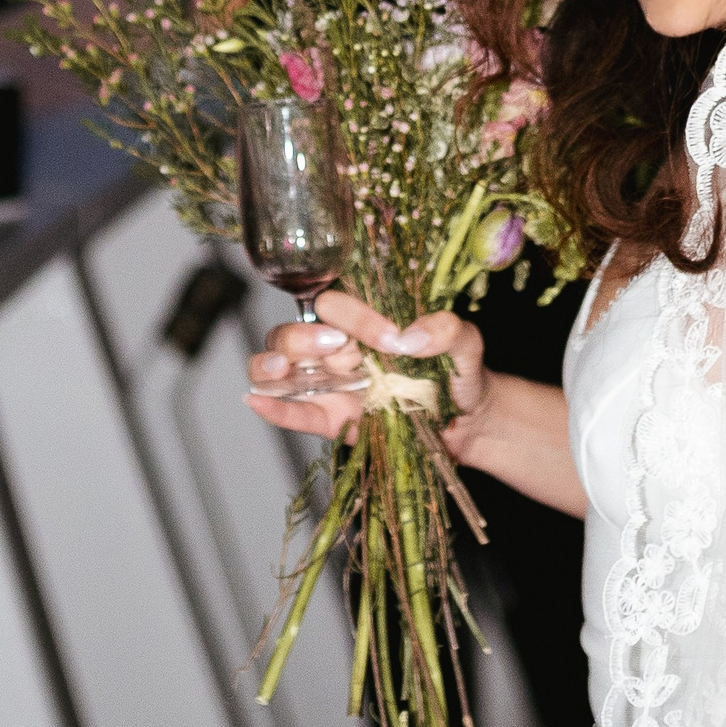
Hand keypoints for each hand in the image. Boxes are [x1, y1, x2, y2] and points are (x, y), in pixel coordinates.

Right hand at [243, 284, 487, 440]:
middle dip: (304, 337)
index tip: (393, 340)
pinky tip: (257, 400)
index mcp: (361, 322)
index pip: (336, 305)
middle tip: (337, 348)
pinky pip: (294, 412)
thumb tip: (411, 336)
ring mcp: (330, 385)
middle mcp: (336, 349)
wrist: (468, 421)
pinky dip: (273, 407)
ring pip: (278, 366)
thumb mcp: (466, 343)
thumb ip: (446, 329)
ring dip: (270, 364)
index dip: (357, 317)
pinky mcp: (331, 419)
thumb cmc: (459, 371)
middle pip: (292, 333)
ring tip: (282, 370)